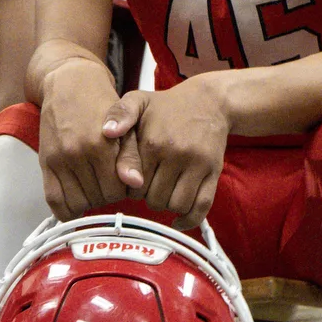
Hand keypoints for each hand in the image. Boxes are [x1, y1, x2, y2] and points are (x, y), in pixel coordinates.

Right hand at [38, 60, 126, 220]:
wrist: (70, 83)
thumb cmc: (102, 105)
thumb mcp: (125, 125)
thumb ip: (131, 156)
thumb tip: (135, 184)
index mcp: (102, 144)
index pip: (117, 191)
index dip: (123, 192)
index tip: (123, 184)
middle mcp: (78, 153)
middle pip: (99, 199)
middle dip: (107, 196)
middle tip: (108, 184)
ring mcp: (59, 159)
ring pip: (77, 203)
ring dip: (88, 202)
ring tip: (94, 190)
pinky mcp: (45, 162)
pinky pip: (53, 199)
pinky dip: (65, 209)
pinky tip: (75, 205)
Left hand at [107, 81, 229, 229]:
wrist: (209, 102)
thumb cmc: (167, 106)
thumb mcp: (138, 101)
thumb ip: (119, 114)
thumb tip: (107, 132)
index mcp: (153, 141)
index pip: (133, 185)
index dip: (129, 188)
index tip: (133, 179)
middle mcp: (176, 154)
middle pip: (154, 198)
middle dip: (148, 198)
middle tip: (150, 185)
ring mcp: (197, 164)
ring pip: (176, 205)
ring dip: (167, 206)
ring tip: (164, 193)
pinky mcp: (213, 172)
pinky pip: (202, 206)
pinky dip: (189, 219)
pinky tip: (179, 220)